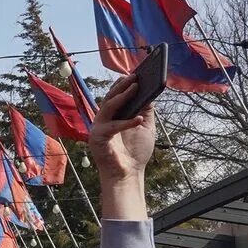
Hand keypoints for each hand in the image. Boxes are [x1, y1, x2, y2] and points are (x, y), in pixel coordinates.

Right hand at [88, 74, 154, 219]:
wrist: (127, 175)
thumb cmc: (135, 153)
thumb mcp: (145, 127)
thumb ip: (146, 111)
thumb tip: (150, 92)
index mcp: (114, 116)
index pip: (117, 95)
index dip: (124, 84)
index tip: (135, 72)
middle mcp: (104, 119)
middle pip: (111, 97)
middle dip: (122, 85)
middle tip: (134, 75)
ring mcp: (99, 128)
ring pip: (108, 106)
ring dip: (122, 96)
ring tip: (135, 86)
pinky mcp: (98, 138)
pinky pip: (112, 126)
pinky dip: (126, 122)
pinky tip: (139, 119)